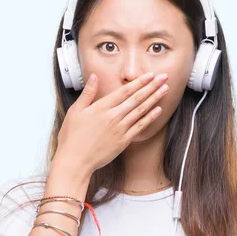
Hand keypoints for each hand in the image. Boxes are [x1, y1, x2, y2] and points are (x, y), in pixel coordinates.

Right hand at [54, 72, 169, 173]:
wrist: (75, 161)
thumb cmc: (71, 137)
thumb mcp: (75, 111)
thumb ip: (87, 93)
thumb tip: (94, 76)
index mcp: (101, 108)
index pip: (124, 91)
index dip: (139, 82)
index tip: (150, 74)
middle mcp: (113, 117)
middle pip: (136, 98)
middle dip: (151, 86)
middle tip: (164, 77)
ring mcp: (120, 129)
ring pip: (140, 111)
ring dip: (154, 99)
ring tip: (165, 89)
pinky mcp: (123, 141)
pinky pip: (140, 127)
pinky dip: (150, 118)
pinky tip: (158, 110)